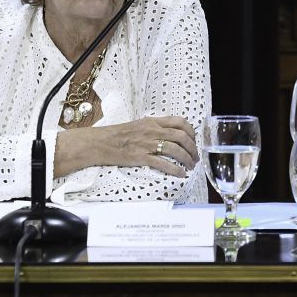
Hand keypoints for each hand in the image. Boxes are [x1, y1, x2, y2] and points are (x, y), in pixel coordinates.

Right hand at [56, 116, 199, 177]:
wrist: (100, 142)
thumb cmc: (117, 135)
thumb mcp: (138, 125)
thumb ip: (153, 127)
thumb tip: (167, 133)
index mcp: (152, 122)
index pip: (179, 121)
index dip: (191, 131)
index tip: (193, 140)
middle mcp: (152, 130)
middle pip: (181, 136)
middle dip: (192, 148)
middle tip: (195, 157)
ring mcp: (147, 144)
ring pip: (175, 149)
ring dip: (187, 159)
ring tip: (190, 166)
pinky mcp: (141, 157)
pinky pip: (163, 163)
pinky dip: (175, 169)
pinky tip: (180, 174)